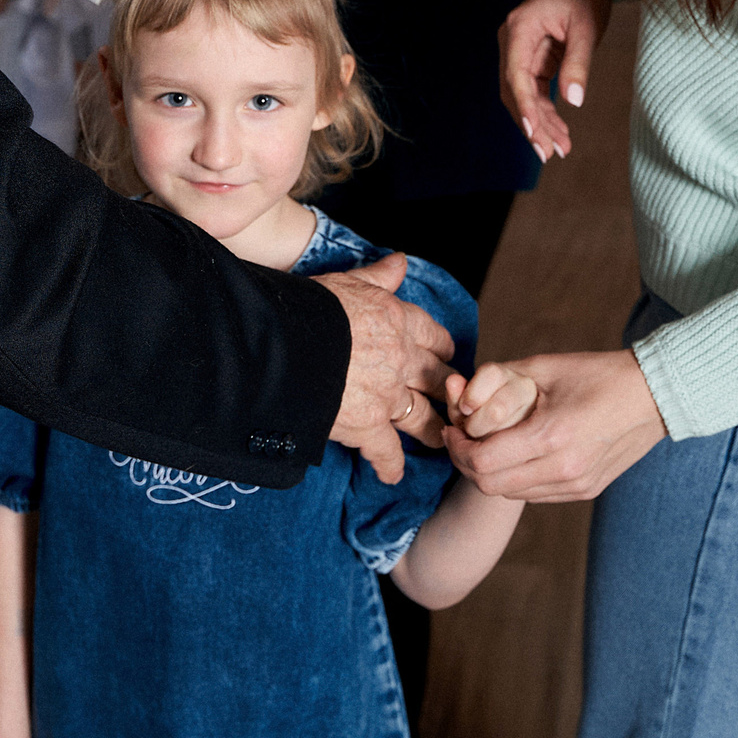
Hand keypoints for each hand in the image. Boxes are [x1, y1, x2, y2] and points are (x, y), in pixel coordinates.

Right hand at [317, 253, 454, 484]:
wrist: (283, 344)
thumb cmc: (309, 307)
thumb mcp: (348, 282)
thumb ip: (378, 277)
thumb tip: (400, 262)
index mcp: (398, 321)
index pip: (435, 338)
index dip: (442, 349)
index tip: (446, 357)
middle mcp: (401, 359)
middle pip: (438, 379)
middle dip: (447, 392)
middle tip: (454, 402)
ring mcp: (387, 395)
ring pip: (422, 418)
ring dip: (432, 430)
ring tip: (440, 440)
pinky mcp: (367, 425)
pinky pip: (387, 451)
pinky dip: (390, 465)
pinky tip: (392, 475)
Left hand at [445, 349, 664, 502]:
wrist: (653, 397)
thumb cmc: (596, 373)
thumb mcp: (542, 366)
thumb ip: (495, 382)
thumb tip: (459, 399)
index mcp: (551, 435)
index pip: (482, 461)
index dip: (457, 447)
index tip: (453, 428)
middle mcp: (564, 468)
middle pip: (490, 485)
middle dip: (467, 462)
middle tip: (462, 439)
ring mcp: (576, 484)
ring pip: (510, 494)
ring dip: (490, 473)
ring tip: (487, 444)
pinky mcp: (585, 491)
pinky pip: (534, 495)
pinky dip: (515, 479)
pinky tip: (516, 454)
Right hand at [499, 0, 614, 163]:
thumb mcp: (586, 28)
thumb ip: (578, 64)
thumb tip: (573, 102)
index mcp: (519, 28)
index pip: (516, 75)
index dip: (524, 106)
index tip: (533, 132)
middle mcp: (513, 41)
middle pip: (515, 91)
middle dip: (531, 123)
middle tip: (549, 152)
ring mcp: (521, 51)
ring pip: (524, 95)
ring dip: (540, 122)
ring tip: (560, 148)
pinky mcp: (534, 58)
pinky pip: (535, 90)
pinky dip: (546, 111)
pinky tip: (560, 131)